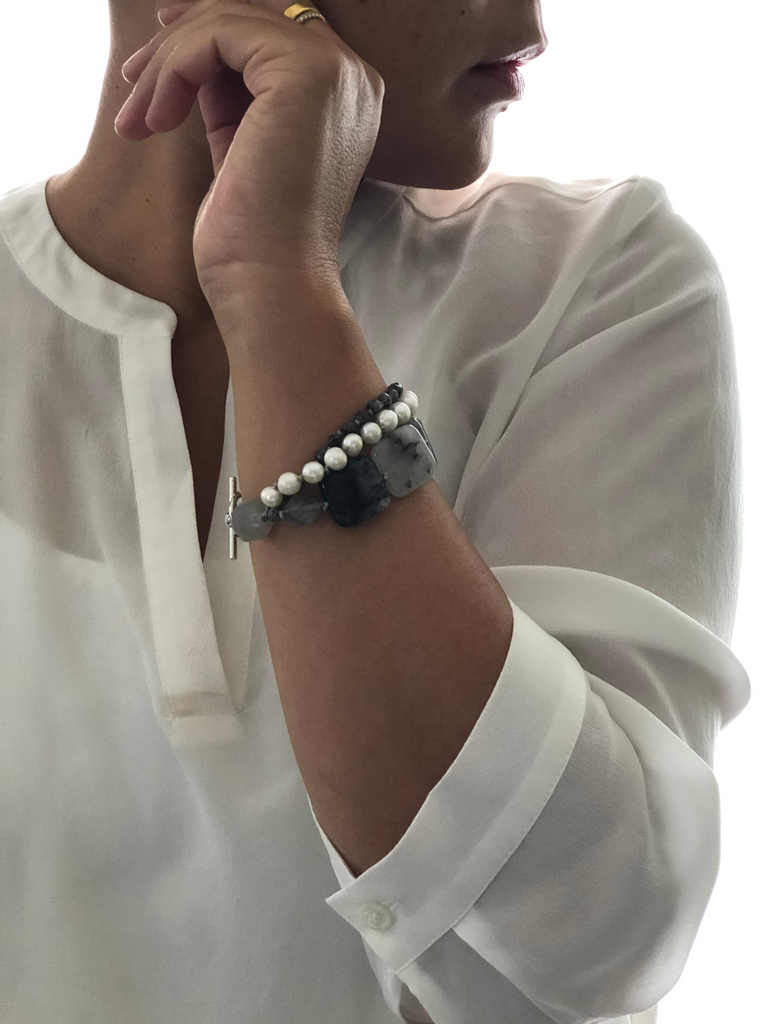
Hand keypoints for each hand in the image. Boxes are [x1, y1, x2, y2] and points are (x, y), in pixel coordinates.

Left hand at [116, 0, 384, 308]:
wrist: (271, 284)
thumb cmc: (254, 237)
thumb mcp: (241, 146)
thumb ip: (231, 92)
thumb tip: (190, 46)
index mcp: (345, 97)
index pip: (271, 31)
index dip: (210, 32)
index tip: (156, 64)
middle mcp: (352, 77)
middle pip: (250, 14)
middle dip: (181, 42)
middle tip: (134, 83)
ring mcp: (335, 71)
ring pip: (228, 20)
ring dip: (167, 61)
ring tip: (138, 118)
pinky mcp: (305, 74)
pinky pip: (220, 32)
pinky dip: (175, 66)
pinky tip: (156, 118)